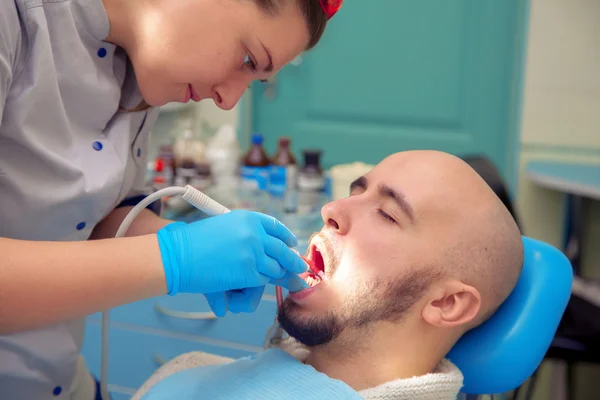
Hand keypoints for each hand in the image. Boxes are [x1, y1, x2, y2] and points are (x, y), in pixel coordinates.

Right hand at [156, 210, 306, 313]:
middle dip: (294, 262)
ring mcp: (255, 252)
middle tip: (301, 269)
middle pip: (283, 250)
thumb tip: (263, 250)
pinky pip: (263, 282)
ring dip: (278, 277)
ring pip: (276, 269)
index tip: (291, 244)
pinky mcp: (250, 272)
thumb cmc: (192, 243)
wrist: (178, 255)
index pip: (275, 227)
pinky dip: (257, 289)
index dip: (286, 237)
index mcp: (248, 218)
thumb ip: (244, 236)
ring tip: (285, 282)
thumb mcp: (223, 228)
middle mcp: (255, 233)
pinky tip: (249, 292)